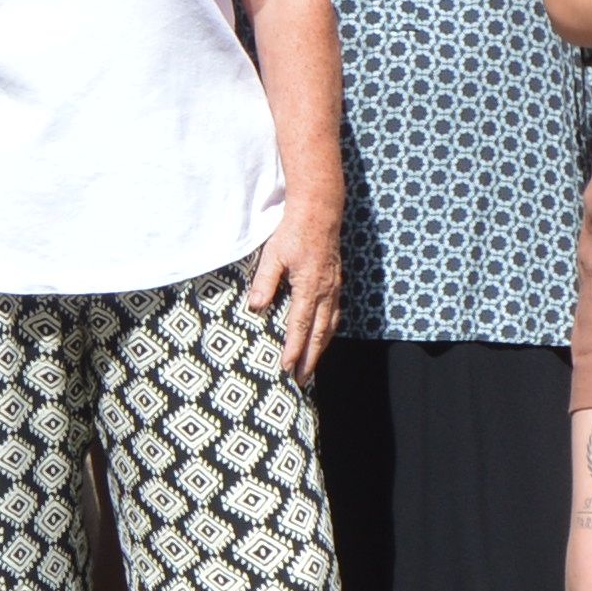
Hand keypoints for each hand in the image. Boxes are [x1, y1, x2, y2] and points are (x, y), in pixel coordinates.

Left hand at [243, 195, 345, 381]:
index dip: (293, 349)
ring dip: (320, 349)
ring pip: (329, 326)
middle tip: (301, 380)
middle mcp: (325, 292)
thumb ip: (264, 282)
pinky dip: (328, 331)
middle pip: (318, 334)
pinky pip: (334, 314)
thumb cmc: (293, 231)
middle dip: (310, 359)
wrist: (319, 211)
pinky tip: (323, 337)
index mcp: (308, 287)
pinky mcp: (336, 282)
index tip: (286, 368)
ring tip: (311, 366)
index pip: (299, 326)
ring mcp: (333, 288)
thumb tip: (255, 307)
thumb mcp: (273, 255)